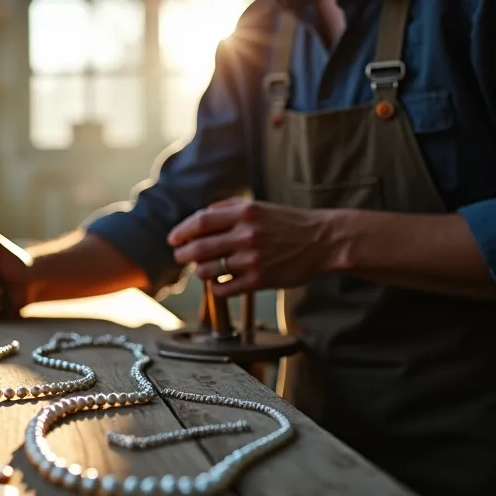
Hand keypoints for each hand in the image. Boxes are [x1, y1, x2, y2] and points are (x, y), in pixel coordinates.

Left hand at [168, 197, 344, 298]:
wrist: (323, 241)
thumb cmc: (288, 223)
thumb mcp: (258, 206)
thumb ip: (228, 208)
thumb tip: (200, 216)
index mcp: (244, 214)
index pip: (200, 222)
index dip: (181, 231)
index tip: (173, 239)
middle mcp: (246, 235)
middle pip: (199, 248)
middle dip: (183, 254)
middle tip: (180, 256)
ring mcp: (253, 259)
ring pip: (208, 270)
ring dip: (199, 271)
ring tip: (202, 269)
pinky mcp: (260, 281)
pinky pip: (225, 289)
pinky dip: (216, 288)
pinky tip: (218, 283)